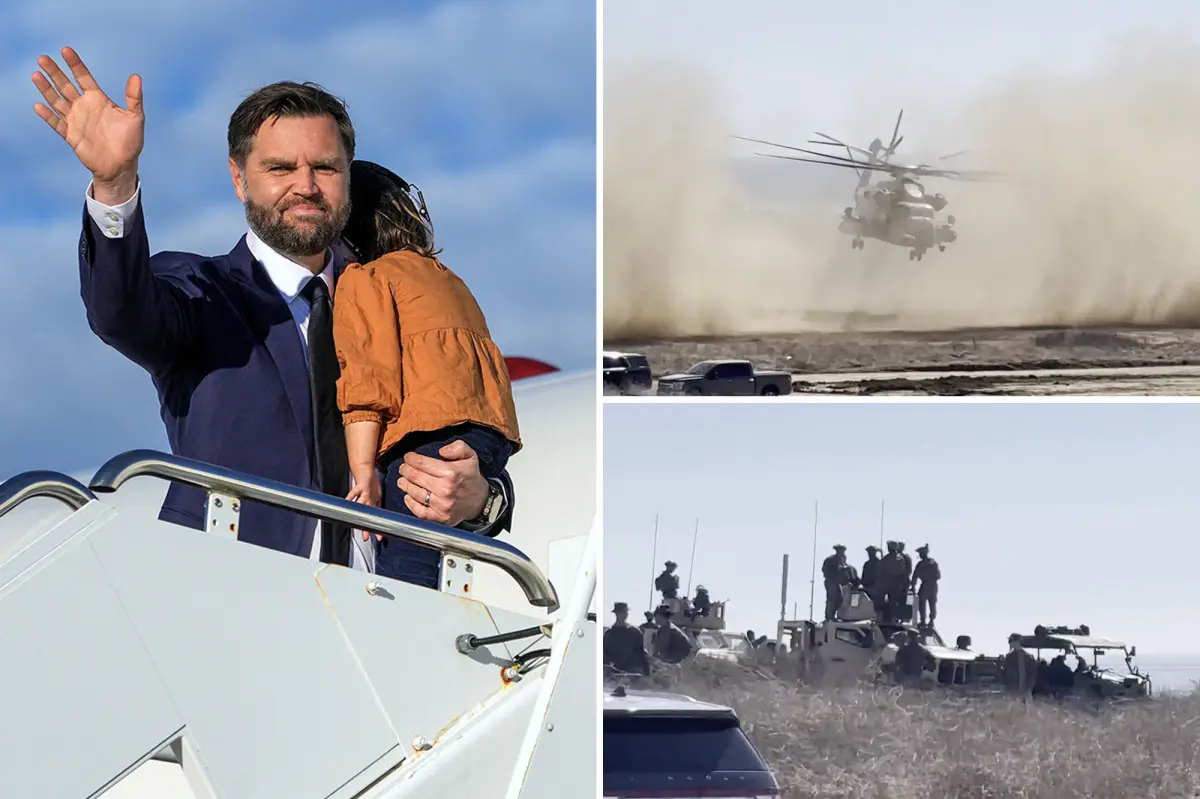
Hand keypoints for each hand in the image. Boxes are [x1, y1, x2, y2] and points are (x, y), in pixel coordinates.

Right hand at [32, 47, 143, 195]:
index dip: (75, 64)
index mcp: (98, 99)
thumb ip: (134, 97)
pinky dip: (48, 116)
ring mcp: (76, 120)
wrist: (122, 166)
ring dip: (46, 89)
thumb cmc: (131, 141)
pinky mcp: (71, 135)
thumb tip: (136, 76)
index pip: (83, 77)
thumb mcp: (135, 118)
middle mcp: (84, 107)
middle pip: (65, 85)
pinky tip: (39, 106)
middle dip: (54, 72)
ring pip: (57, 101)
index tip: (65, 50)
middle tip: (42, 58)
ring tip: (36, 75)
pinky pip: (56, 123)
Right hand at [346, 472, 382, 540]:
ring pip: (363, 505)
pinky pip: (354, 493)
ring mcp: (365, 494)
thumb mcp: (377, 498)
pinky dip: (350, 497)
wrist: (367, 472)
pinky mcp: (361, 487)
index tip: (378, 538)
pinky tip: (347, 502)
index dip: (377, 529)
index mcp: (374, 504)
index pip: (375, 519)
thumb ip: (376, 507)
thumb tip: (376, 519)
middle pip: (369, 515)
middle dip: (368, 526)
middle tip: (366, 536)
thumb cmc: (371, 486)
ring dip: (361, 513)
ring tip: (359, 522)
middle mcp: (370, 501)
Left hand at [396, 440, 488, 526]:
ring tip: (402, 480)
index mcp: (451, 473)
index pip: (422, 463)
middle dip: (406, 470)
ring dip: (405, 485)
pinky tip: (408, 496)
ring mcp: (442, 505)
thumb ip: (458, 447)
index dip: (411, 459)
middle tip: (403, 468)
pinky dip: (410, 503)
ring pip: (415, 493)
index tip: (408, 457)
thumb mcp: (470, 456)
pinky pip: (419, 511)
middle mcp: (445, 490)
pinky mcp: (440, 517)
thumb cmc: (471, 477)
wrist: (480, 501)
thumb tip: (441, 451)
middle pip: (415, 477)